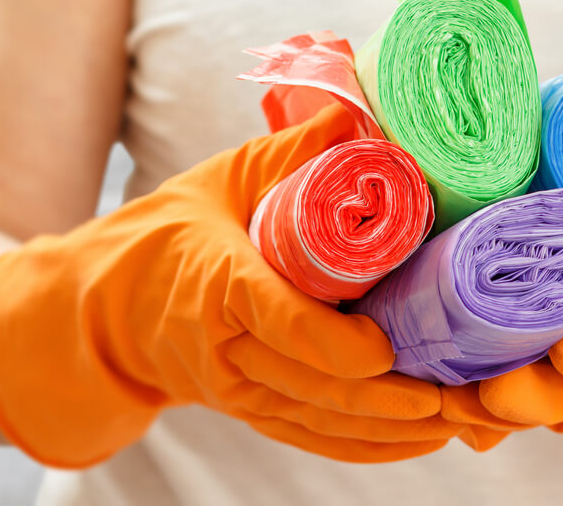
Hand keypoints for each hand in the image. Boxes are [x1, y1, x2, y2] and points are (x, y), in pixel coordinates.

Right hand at [0, 104, 468, 466]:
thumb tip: (354, 116)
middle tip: (463, 394)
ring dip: (395, 431)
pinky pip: (311, 439)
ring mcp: (236, 390)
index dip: (338, 347)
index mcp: (218, 286)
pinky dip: (366, 448)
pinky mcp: (246, 409)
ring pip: (323, 423)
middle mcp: (226, 351)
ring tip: (461, 418)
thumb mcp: (218, 181)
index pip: (283, 326)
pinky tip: (417, 440)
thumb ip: (286, 155)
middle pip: (317, 388)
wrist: (99, 309)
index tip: (385, 348)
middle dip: (394, 400)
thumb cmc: (160, 237)